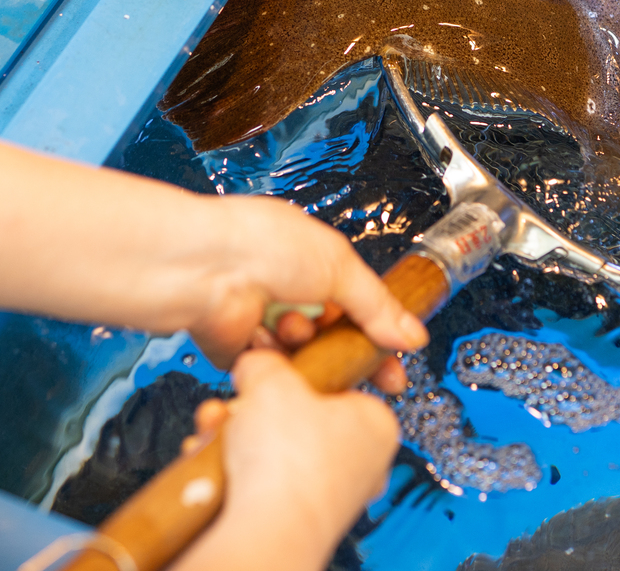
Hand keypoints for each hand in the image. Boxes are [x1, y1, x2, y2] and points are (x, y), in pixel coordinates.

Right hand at [175, 351, 399, 570]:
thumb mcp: (272, 379)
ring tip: (218, 428)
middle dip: (254, 410)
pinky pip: (260, 484)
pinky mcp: (297, 520)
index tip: (274, 373)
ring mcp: (330, 497)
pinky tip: (212, 460)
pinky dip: (232, 471)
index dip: (298, 377)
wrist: (267, 530)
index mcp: (376, 423)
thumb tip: (255, 364)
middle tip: (240, 403)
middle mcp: (361, 464)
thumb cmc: (288, 462)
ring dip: (236, 437)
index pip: (339, 386)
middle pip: (297, 419)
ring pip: (273, 452)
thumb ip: (264, 362)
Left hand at [181, 195, 424, 392]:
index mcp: (313, 262)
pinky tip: (265, 337)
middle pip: (334, 339)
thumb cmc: (261, 243)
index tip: (396, 363)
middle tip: (375, 376)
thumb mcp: (339, 266)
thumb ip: (378, 305)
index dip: (379, 336)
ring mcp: (265, 322)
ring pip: (306, 357)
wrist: (208, 268)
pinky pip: (273, 371)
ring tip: (294, 328)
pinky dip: (274, 359)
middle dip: (351, 355)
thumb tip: (411, 334)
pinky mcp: (242, 352)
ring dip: (306, 346)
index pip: (357, 307)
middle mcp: (289, 292)